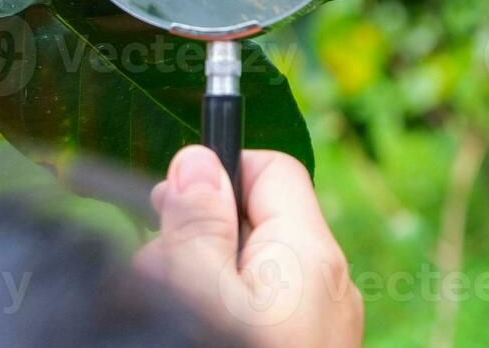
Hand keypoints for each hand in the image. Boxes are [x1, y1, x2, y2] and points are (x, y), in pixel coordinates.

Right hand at [135, 146, 362, 347]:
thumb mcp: (202, 293)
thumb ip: (198, 225)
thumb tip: (195, 159)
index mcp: (309, 252)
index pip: (269, 167)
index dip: (215, 173)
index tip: (171, 205)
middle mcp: (327, 281)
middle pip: (254, 220)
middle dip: (198, 237)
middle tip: (161, 273)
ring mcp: (319, 321)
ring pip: (250, 268)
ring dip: (203, 277)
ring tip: (176, 310)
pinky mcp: (305, 344)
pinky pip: (260, 305)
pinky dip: (223, 307)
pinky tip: (199, 326)